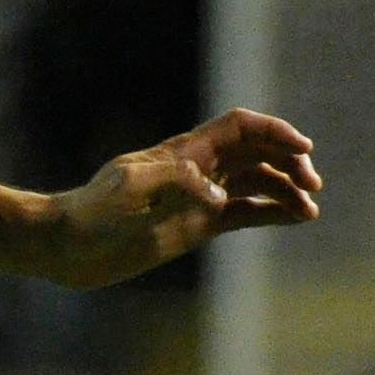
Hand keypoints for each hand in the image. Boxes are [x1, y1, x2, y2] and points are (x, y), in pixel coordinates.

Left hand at [35, 107, 317, 288]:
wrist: (63, 246)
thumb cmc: (89, 213)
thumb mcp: (128, 188)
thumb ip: (174, 180)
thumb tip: (218, 194)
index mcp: (183, 152)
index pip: (240, 127)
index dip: (274, 131)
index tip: (302, 149)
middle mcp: (196, 170)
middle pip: (257, 152)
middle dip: (289, 161)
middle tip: (311, 184)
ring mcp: (197, 198)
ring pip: (256, 184)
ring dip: (287, 190)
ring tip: (309, 209)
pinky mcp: (195, 226)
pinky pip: (244, 213)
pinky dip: (272, 212)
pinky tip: (296, 217)